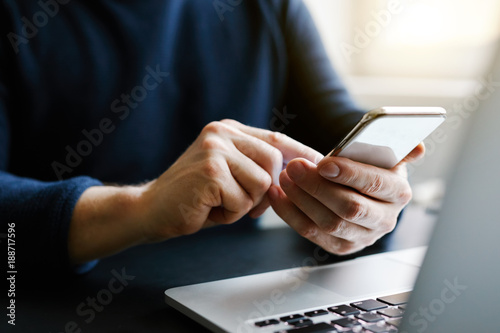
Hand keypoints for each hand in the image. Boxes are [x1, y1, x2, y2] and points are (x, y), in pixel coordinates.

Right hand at [70, 120, 321, 262]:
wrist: (150, 210)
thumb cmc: (193, 198)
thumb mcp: (229, 175)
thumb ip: (256, 167)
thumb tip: (297, 172)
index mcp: (227, 129)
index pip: (276, 139)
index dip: (300, 154)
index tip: (322, 165)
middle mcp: (222, 132)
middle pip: (274, 163)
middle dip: (262, 191)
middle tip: (233, 201)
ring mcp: (215, 149)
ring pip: (262, 184)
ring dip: (243, 205)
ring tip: (216, 203)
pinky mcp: (210, 171)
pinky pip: (243, 201)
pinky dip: (229, 214)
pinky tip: (206, 208)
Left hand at [269, 143, 424, 254]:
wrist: (359, 189)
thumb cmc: (368, 167)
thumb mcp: (384, 154)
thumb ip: (398, 148)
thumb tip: (418, 148)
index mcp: (399, 192)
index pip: (376, 184)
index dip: (350, 174)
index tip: (324, 163)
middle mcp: (385, 219)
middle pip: (349, 207)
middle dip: (318, 186)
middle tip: (295, 167)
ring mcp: (363, 236)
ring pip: (328, 222)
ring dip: (301, 199)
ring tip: (285, 177)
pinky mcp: (341, 246)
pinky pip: (311, 233)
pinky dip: (291, 214)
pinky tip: (278, 195)